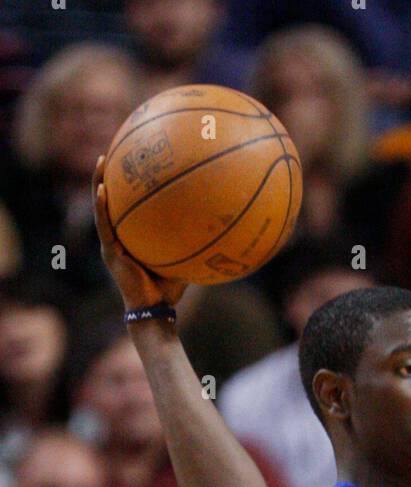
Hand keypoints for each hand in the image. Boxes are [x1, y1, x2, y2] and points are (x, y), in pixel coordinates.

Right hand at [92, 155, 186, 312]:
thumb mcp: (181, 260)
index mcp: (130, 239)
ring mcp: (111, 245)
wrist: (155, 310)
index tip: (131, 163)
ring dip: (99, 184)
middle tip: (114, 153)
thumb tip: (214, 224)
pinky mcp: (109, 252)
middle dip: (110, 177)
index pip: (127, 208)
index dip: (127, 187)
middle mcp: (118, 239)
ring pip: (102, 208)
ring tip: (102, 161)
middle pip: (111, 202)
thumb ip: (189, 242)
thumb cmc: (169, 290)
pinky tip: (103, 189)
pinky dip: (102, 207)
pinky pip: (104, 225)